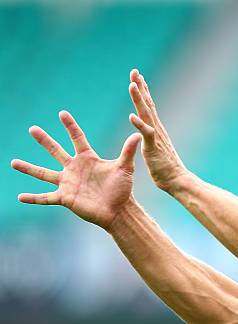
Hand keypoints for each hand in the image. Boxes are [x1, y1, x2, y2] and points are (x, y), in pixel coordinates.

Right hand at [11, 111, 141, 230]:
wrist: (119, 210)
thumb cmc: (123, 189)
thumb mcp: (125, 168)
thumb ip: (128, 151)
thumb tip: (139, 134)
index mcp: (88, 159)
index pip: (77, 138)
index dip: (70, 126)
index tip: (62, 113)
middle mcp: (74, 169)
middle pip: (56, 151)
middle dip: (44, 140)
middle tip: (32, 128)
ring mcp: (68, 183)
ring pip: (44, 173)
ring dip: (29, 168)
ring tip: (13, 162)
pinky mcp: (65, 198)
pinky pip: (46, 197)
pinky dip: (33, 198)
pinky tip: (20, 197)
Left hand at [128, 69, 187, 192]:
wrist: (176, 180)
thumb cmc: (166, 169)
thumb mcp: (155, 150)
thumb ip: (152, 140)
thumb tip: (148, 135)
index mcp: (156, 129)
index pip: (148, 106)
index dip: (143, 91)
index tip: (137, 77)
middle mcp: (157, 129)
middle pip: (147, 104)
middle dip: (140, 87)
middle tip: (134, 71)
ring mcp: (156, 137)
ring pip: (146, 114)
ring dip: (139, 99)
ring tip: (132, 85)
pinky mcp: (154, 147)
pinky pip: (145, 134)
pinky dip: (138, 124)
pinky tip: (131, 116)